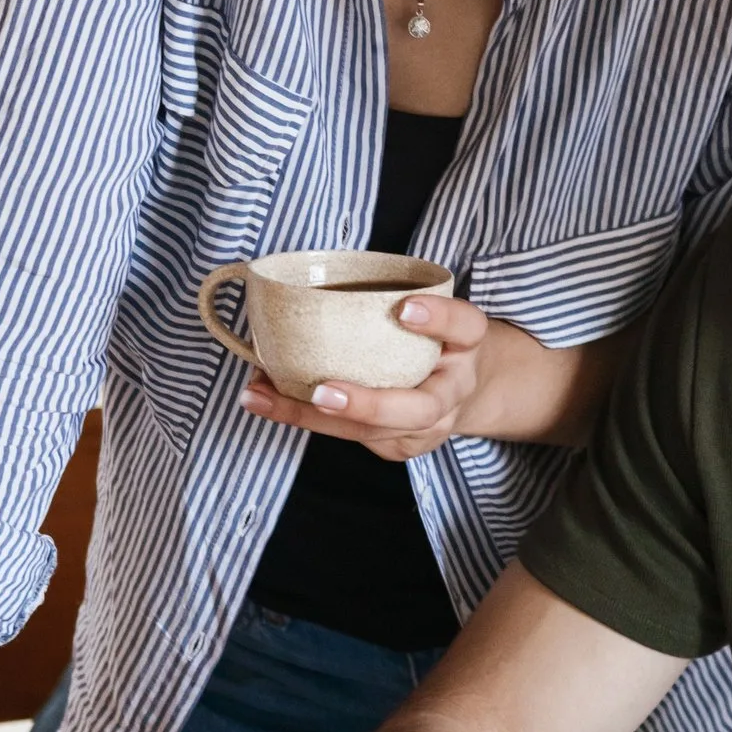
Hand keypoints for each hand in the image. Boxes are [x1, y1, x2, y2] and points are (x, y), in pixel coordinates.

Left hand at [242, 290, 488, 460]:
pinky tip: (268, 400)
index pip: (464, 327)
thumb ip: (402, 295)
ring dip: (312, 416)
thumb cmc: (437, 338)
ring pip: (371, 433)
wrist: (464, 387)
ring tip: (262, 395)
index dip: (439, 319)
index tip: (406, 308)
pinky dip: (306, 418)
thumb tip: (321, 284)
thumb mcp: (435, 308)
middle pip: (418, 409)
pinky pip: (353, 437)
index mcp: (468, 344)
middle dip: (368, 405)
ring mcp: (428, 429)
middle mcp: (453, 393)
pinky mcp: (400, 446)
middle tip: (322, 392)